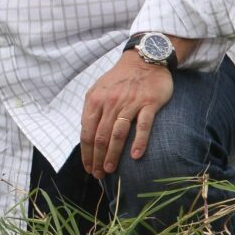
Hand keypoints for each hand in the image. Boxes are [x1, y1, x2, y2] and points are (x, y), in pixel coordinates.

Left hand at [80, 51, 173, 179]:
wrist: (144, 60)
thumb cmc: (120, 78)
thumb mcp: (99, 90)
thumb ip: (92, 110)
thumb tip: (86, 132)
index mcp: (95, 100)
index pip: (87, 132)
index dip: (86, 152)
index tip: (88, 167)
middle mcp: (110, 102)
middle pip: (100, 136)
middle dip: (97, 158)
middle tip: (98, 174)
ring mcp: (129, 103)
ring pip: (117, 133)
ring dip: (112, 154)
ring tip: (109, 170)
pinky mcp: (149, 103)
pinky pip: (143, 126)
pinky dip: (138, 141)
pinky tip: (135, 156)